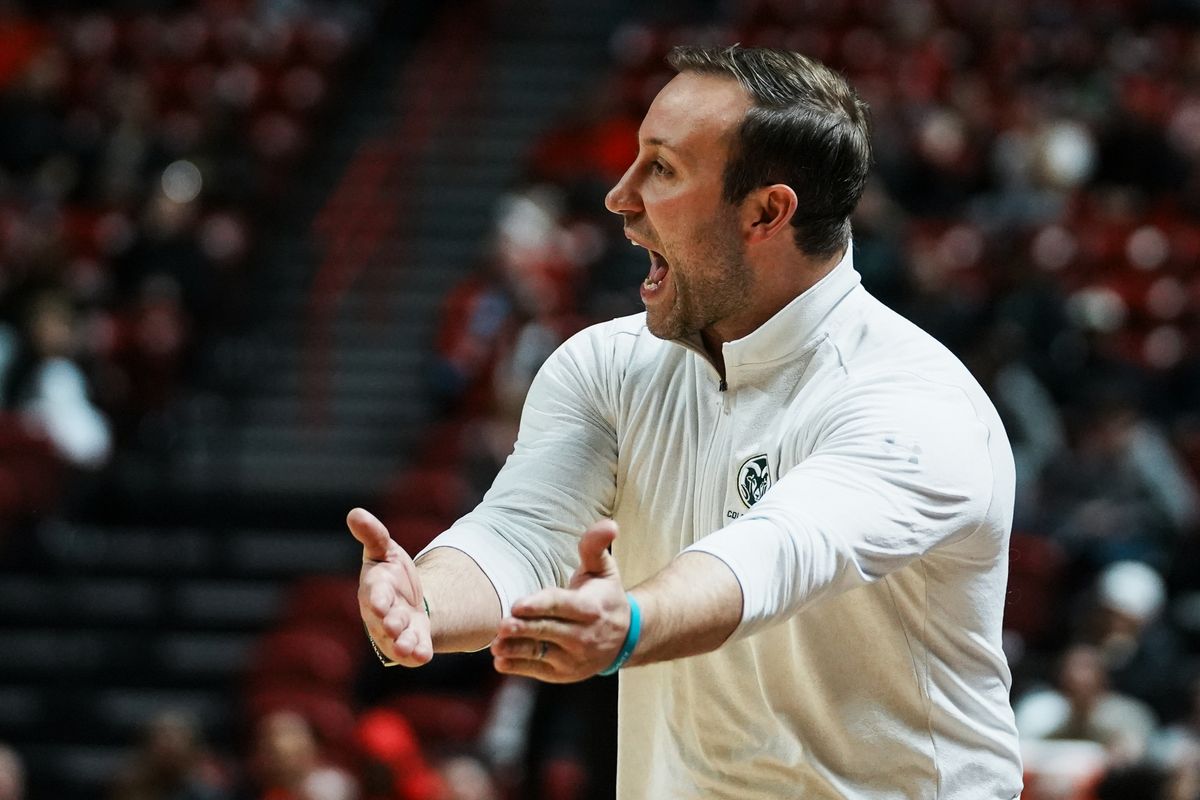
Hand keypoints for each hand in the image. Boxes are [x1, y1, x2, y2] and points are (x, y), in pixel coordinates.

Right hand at [347, 507, 432, 665]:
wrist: (408, 599)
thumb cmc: (391, 574)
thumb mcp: (385, 551)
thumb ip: (373, 535)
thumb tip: (355, 513)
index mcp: (375, 590)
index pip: (374, 594)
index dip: (377, 598)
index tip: (379, 601)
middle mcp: (382, 615)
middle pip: (385, 620)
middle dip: (391, 622)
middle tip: (395, 623)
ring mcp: (397, 631)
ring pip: (397, 640)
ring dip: (402, 643)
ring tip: (408, 647)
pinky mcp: (413, 642)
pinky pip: (414, 652)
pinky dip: (417, 654)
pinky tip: (424, 655)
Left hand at [491, 519, 629, 682]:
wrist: (625, 637)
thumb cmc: (605, 595)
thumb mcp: (604, 570)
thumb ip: (596, 547)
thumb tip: (610, 524)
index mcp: (591, 609)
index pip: (561, 606)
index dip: (539, 605)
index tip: (517, 604)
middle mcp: (584, 636)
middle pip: (548, 631)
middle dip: (524, 629)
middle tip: (501, 625)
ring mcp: (574, 658)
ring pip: (540, 653)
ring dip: (517, 650)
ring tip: (496, 646)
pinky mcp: (564, 673)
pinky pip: (538, 670)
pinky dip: (518, 667)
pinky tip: (501, 660)